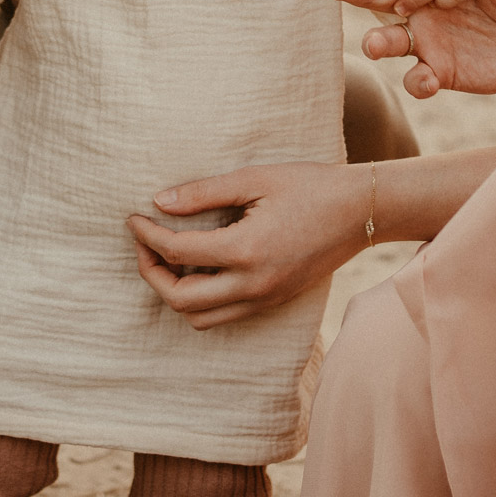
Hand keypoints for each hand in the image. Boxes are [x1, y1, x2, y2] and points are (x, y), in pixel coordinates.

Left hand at [126, 162, 367, 329]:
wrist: (362, 211)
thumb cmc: (310, 186)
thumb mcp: (254, 179)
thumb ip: (203, 193)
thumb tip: (159, 202)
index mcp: (246, 251)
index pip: (176, 252)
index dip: (146, 236)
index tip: (133, 218)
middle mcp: (253, 285)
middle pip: (179, 298)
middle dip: (151, 272)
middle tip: (144, 242)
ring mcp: (264, 299)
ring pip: (200, 318)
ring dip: (174, 293)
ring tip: (167, 258)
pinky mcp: (273, 302)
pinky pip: (224, 315)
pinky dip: (200, 300)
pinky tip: (199, 268)